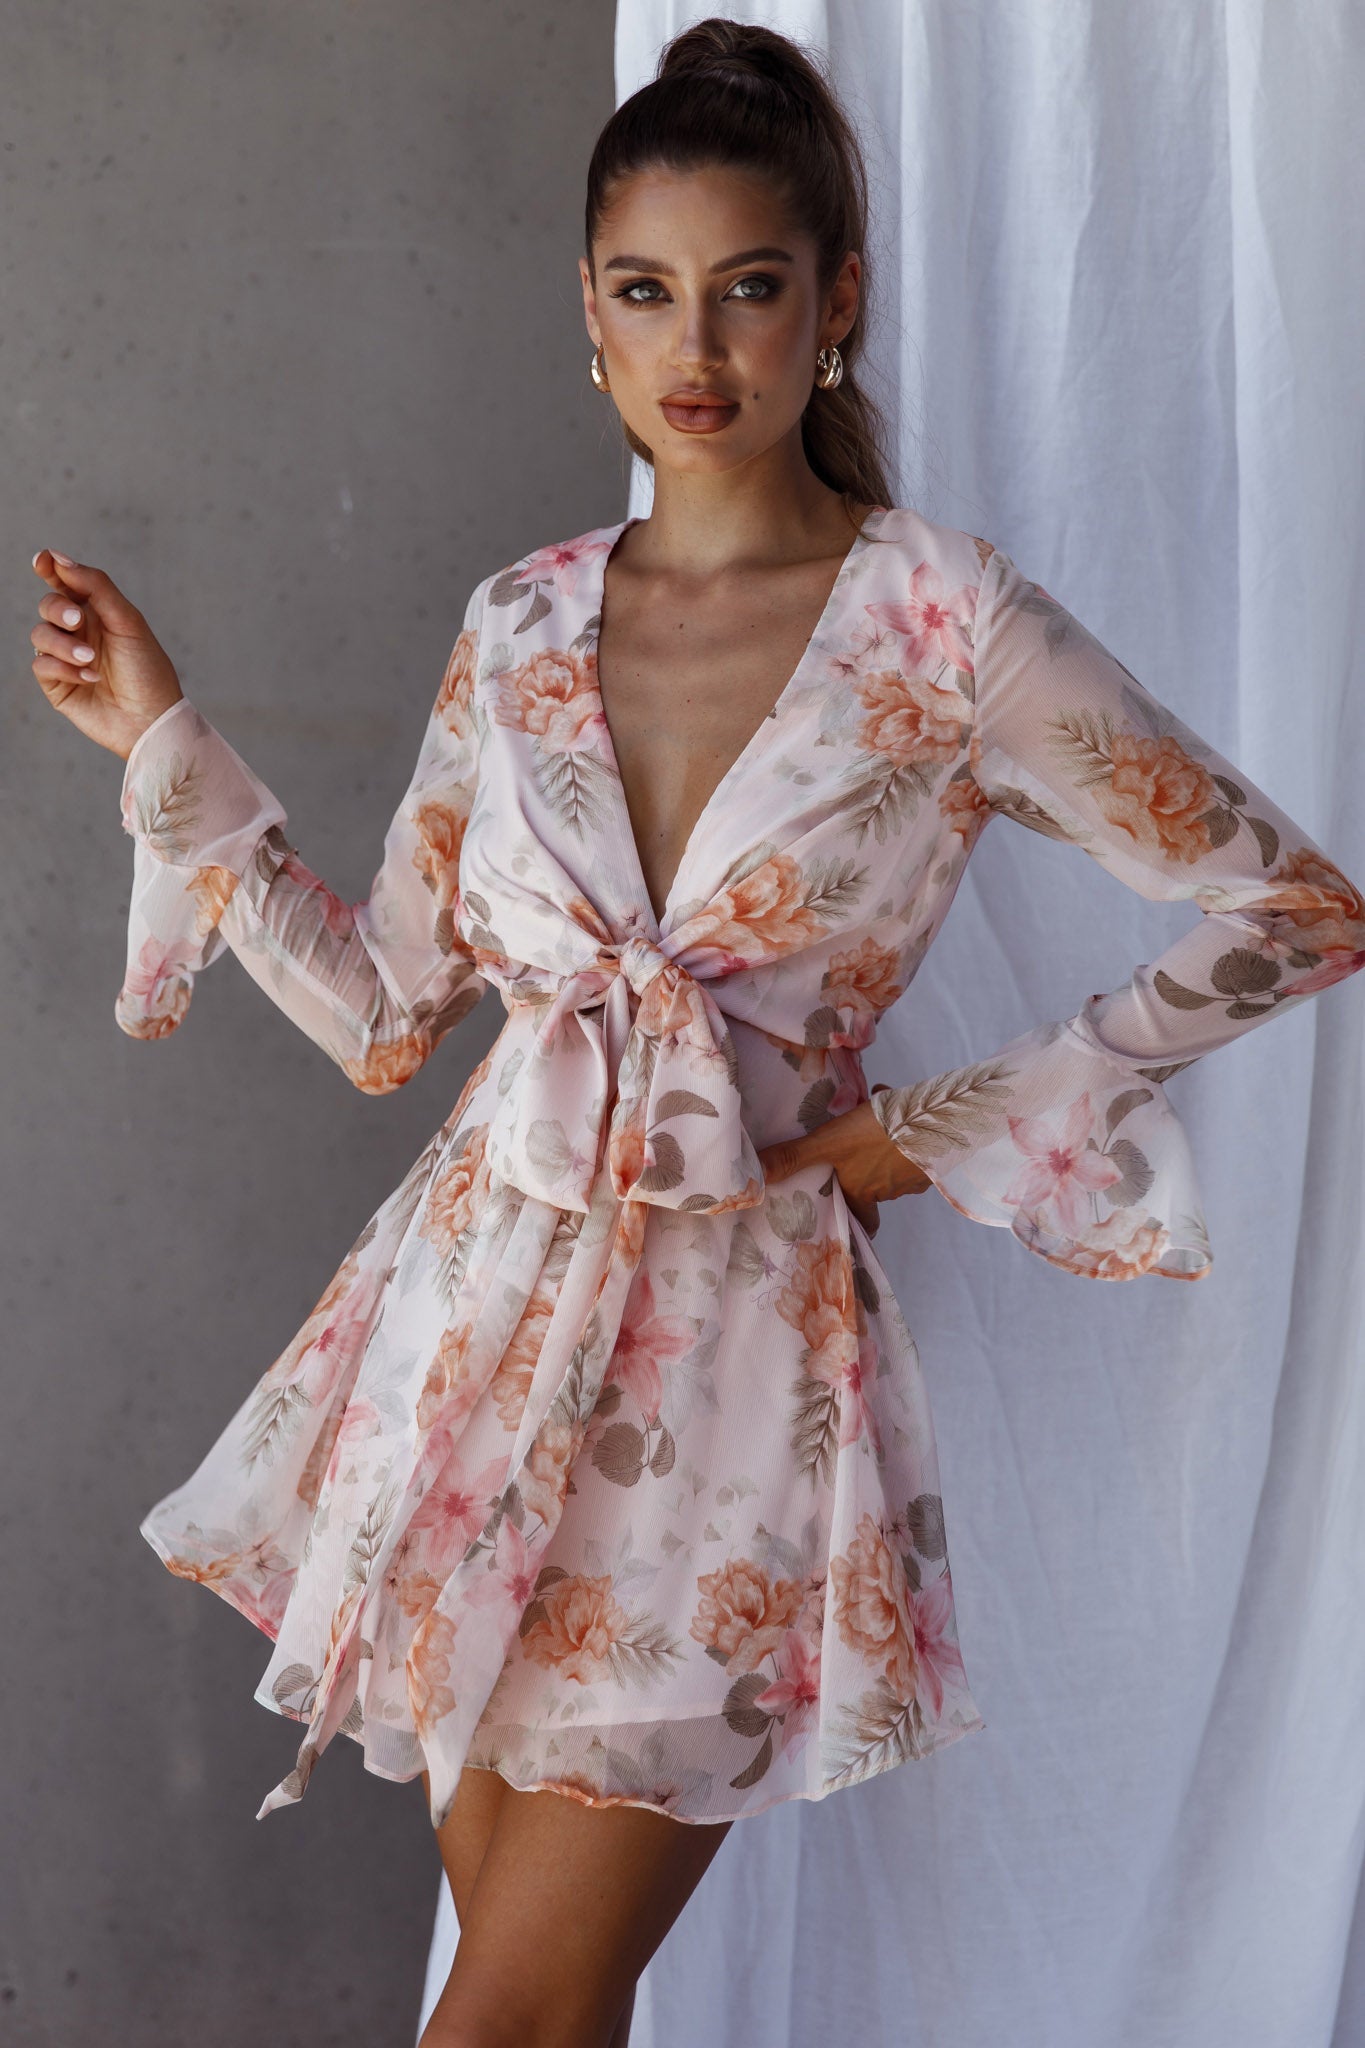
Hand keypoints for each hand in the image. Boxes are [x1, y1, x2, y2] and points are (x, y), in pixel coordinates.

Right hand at [29, 547, 183, 760]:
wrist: (152, 720)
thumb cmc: (148, 671)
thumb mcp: (128, 622)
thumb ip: (95, 586)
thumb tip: (59, 559)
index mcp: (98, 613)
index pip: (67, 583)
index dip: (50, 568)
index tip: (43, 560)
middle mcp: (79, 633)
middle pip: (48, 605)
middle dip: (57, 610)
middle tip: (77, 622)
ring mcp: (66, 658)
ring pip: (39, 634)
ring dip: (63, 645)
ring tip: (90, 660)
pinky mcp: (57, 685)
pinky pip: (41, 664)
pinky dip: (63, 668)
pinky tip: (89, 678)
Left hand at [756, 1083, 933, 1238]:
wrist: (936, 1121)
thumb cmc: (878, 1136)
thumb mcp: (830, 1143)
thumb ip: (794, 1158)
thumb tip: (754, 1182)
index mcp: (864, 1190)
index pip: (864, 1221)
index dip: (860, 1224)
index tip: (853, 1222)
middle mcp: (890, 1187)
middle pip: (876, 1186)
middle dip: (866, 1170)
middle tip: (855, 1153)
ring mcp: (916, 1170)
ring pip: (893, 1159)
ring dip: (881, 1142)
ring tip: (869, 1115)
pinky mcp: (934, 1149)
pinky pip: (910, 1138)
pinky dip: (900, 1123)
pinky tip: (891, 1098)